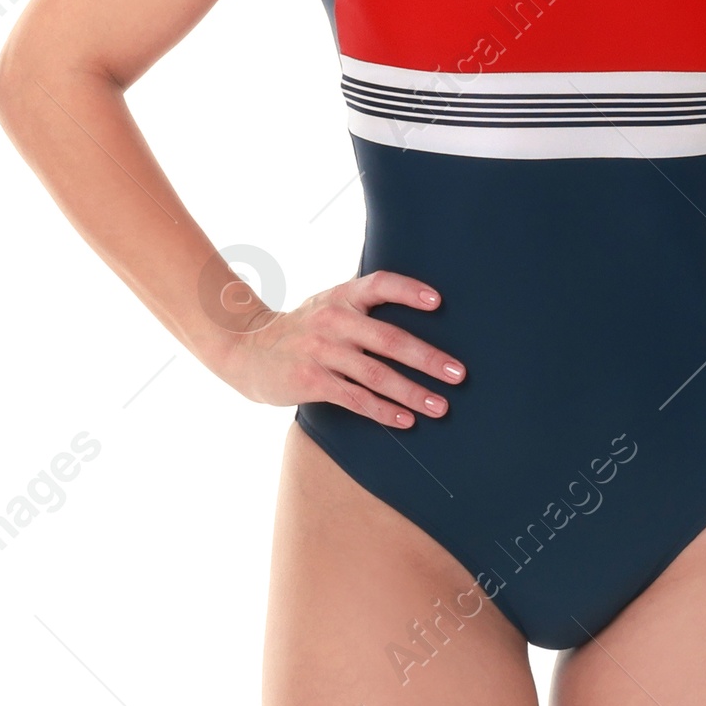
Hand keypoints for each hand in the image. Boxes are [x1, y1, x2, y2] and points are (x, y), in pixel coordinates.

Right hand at [209, 269, 464, 428]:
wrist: (247, 351)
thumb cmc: (304, 330)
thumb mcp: (328, 304)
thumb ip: (364, 306)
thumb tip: (427, 310)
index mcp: (341, 296)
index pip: (379, 284)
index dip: (408, 291)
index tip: (438, 303)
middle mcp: (332, 320)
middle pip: (388, 339)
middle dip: (427, 359)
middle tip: (458, 374)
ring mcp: (320, 352)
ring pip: (376, 375)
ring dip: (412, 392)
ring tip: (440, 406)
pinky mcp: (311, 381)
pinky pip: (355, 399)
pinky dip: (383, 411)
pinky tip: (406, 420)